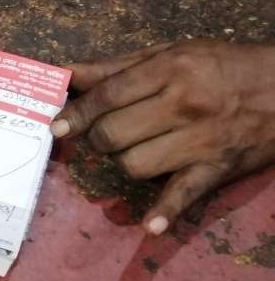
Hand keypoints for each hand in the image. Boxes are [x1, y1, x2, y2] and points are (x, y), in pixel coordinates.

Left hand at [52, 40, 274, 234]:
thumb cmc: (222, 66)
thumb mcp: (171, 53)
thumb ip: (115, 65)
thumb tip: (64, 73)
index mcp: (170, 70)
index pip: (108, 96)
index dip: (77, 113)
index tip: (57, 126)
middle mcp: (184, 104)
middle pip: (114, 133)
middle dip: (96, 138)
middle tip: (100, 135)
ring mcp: (202, 140)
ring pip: (135, 164)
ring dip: (121, 162)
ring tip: (131, 150)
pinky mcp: (218, 168)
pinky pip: (186, 194)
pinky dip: (166, 212)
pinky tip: (149, 227)